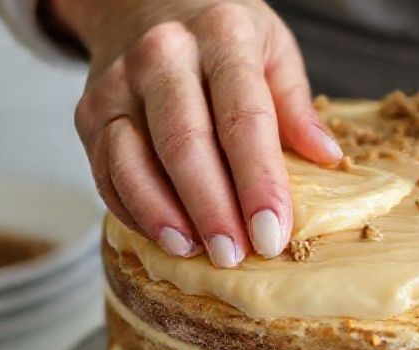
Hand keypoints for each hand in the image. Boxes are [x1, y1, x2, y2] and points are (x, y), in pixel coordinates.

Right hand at [53, 0, 342, 266]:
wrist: (143, 2)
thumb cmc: (220, 35)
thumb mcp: (272, 48)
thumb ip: (296, 105)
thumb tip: (327, 158)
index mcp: (221, 35)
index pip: (243, 118)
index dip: (258, 182)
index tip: (273, 233)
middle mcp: (163, 54)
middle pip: (185, 143)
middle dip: (212, 208)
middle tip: (235, 255)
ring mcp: (118, 84)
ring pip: (133, 161)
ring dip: (164, 216)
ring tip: (194, 252)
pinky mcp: (90, 112)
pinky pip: (106, 172)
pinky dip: (134, 211)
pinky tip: (165, 237)